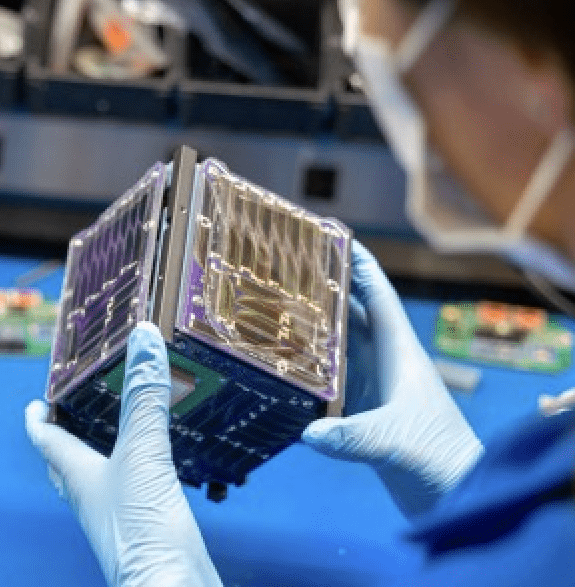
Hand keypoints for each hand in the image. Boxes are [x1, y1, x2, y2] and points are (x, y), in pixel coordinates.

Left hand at [25, 322, 222, 586]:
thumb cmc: (142, 534)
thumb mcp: (143, 454)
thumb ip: (145, 399)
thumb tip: (143, 338)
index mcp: (79, 476)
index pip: (46, 440)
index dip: (38, 418)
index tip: (35, 400)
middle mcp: (94, 497)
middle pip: (67, 464)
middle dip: (67, 437)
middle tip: (74, 413)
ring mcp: (120, 517)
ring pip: (102, 480)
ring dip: (105, 456)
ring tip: (121, 435)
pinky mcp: (149, 532)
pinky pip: (137, 496)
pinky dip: (142, 477)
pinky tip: (163, 472)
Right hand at [302, 241, 483, 518]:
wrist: (455, 496)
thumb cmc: (438, 459)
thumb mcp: (394, 443)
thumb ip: (352, 437)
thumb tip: (310, 433)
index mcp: (400, 354)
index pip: (379, 297)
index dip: (359, 265)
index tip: (333, 235)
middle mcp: (386, 363)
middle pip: (353, 314)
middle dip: (324, 289)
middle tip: (286, 266)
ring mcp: (376, 386)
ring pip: (340, 343)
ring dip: (313, 325)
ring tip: (275, 304)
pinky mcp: (365, 410)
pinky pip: (331, 377)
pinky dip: (308, 365)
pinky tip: (281, 361)